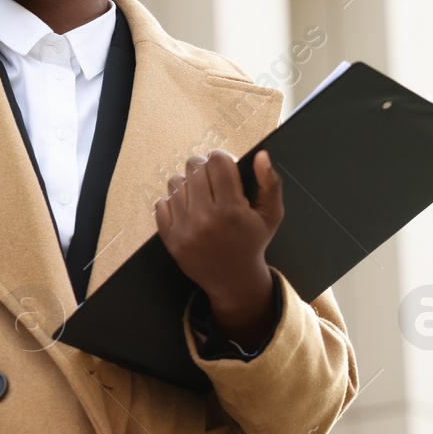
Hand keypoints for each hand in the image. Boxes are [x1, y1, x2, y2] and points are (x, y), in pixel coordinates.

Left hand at [154, 149, 283, 348]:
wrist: (233, 279)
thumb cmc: (253, 242)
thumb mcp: (271, 215)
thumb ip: (270, 183)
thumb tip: (261, 155)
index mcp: (232, 210)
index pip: (217, 162)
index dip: (222, 159)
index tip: (226, 167)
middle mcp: (206, 219)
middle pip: (194, 167)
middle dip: (205, 169)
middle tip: (213, 181)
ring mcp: (185, 229)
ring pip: (175, 182)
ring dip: (188, 184)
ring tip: (201, 196)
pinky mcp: (170, 238)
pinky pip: (161, 202)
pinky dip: (173, 202)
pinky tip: (188, 210)